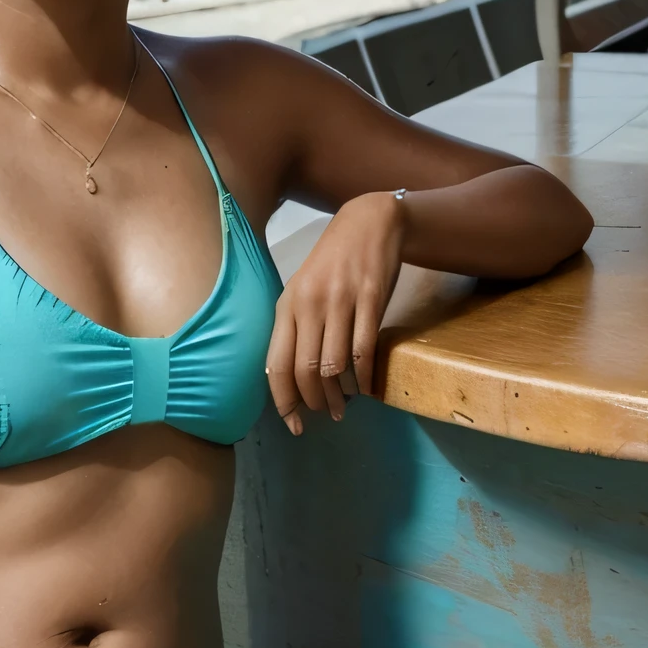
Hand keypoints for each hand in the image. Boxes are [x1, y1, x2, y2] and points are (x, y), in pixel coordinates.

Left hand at [266, 190, 404, 432]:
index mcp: (286, 305)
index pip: (276, 365)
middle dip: (315, 402)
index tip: (294, 424)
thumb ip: (294, 329)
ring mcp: (340, 301)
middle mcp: (309, 305)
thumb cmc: (333, 263)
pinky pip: (365, 350)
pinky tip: (369, 388)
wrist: (369, 222)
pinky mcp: (371, 299)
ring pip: (335, 365)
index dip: (284, 401)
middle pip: (305, 370)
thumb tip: (288, 378)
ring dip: (341, 395)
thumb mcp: (303, 291)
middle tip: (327, 415)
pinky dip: (366, 377)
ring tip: (347, 405)